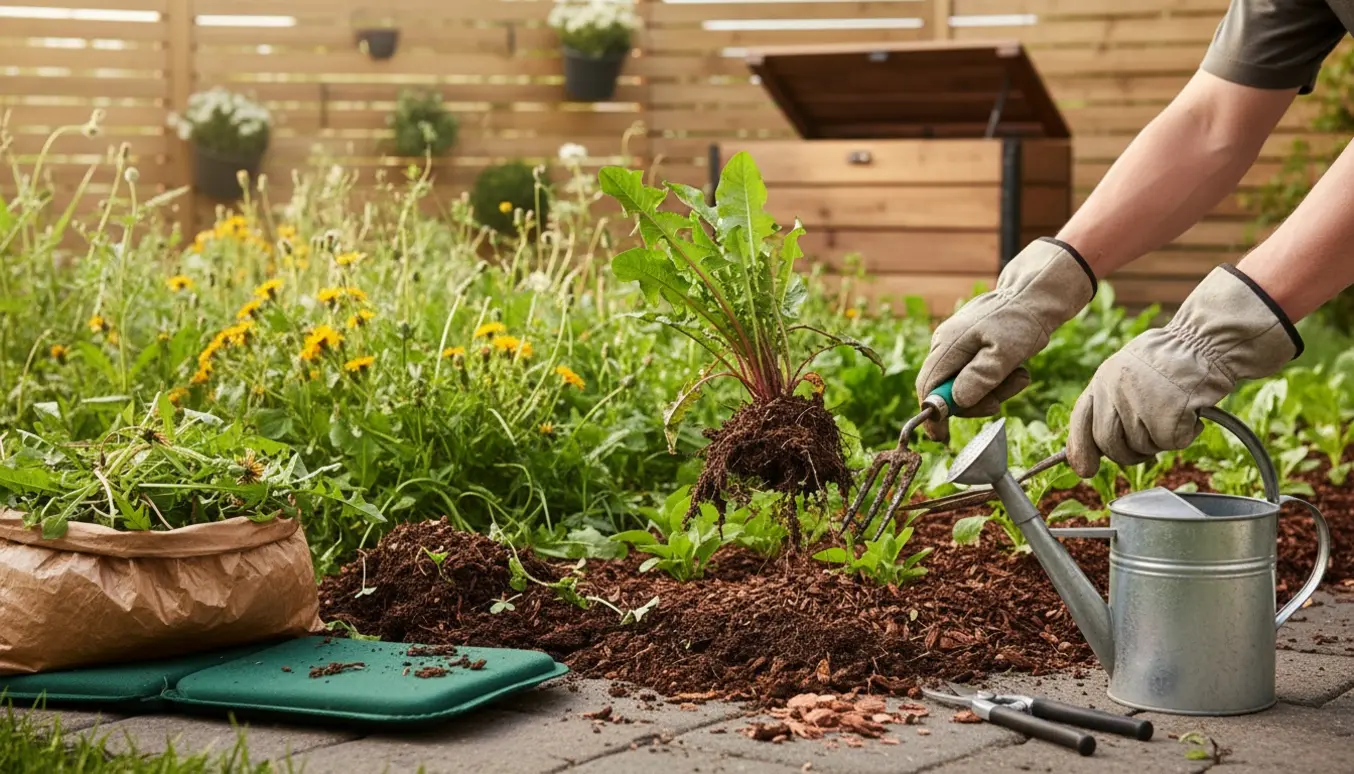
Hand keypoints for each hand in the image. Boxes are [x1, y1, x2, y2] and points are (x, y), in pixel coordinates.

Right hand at [916, 238, 1096, 439]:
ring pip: (964, 383)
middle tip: (1001, 401)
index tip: (944, 438)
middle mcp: (946, 344)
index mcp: (948, 345)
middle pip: (945, 389)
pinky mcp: (972, 346)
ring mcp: (958, 344)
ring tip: (1018, 378)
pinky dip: (996, 380)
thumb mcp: (1006, 353)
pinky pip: (977, 373)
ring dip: (992, 390)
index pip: (928, 388)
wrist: (1037, 293)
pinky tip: (1016, 370)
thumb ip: (980, 378)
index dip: (933, 415)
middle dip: (974, 402)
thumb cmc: (1023, 321)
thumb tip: (956, 402)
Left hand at [1066, 265, 1302, 476]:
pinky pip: (1170, 444)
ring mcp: (1139, 404)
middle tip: (1146, 452)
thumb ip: (1110, 402)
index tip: (1085, 470)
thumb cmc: (1171, 360)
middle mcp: (1114, 392)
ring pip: (1141, 447)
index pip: (1079, 423)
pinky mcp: (1166, 415)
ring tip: (1174, 415)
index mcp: (1102, 380)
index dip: (1079, 451)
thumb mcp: (1127, 373)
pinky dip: (1184, 436)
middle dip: (1126, 456)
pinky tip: (1190, 415)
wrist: (1204, 341)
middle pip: (1108, 444)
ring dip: (1159, 442)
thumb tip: (1096, 447)